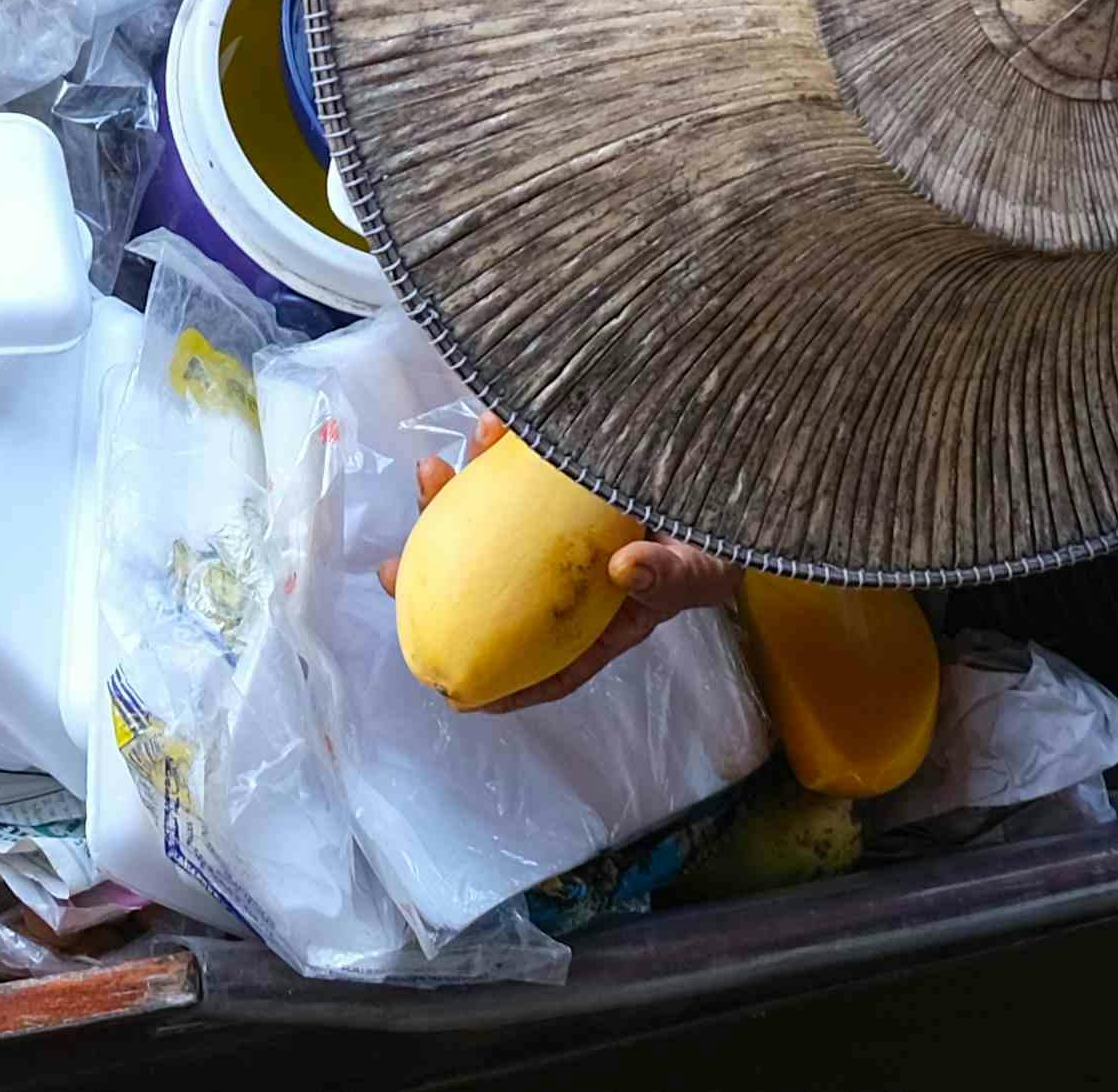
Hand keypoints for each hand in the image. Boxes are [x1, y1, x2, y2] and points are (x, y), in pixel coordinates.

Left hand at [385, 426, 744, 710]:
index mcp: (596, 614)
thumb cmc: (717, 538)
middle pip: (493, 583)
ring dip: (454, 497)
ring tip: (430, 472)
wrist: (728, 474)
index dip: (501, 682)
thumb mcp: (699, 568)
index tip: (455, 695)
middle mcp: (563, 571)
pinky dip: (500, 446)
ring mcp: (556, 521)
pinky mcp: (558, 473)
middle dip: (435, 580)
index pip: (545, 660)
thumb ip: (668, 575)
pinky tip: (489, 422)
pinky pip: (519, 464)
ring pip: (492, 518)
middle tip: (390, 573)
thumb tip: (625, 570)